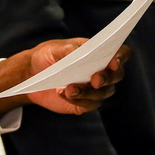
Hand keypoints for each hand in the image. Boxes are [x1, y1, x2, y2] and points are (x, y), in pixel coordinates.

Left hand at [0, 41, 129, 116]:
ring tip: (69, 89)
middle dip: (107, 78)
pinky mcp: (84, 103)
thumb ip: (70, 50)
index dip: (121, 57)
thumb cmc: (48, 55)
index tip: (114, 61)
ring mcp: (95, 89)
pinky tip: (62, 93)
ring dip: (88, 92)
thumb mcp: (56, 48)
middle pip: (117, 76)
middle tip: (94, 79)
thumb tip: (81, 53)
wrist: (32, 74)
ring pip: (103, 93)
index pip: (121, 53)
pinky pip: (88, 105)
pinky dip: (77, 101)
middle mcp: (102, 71)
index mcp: (100, 52)